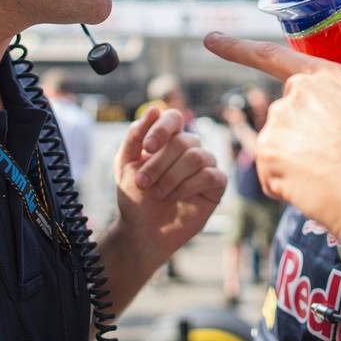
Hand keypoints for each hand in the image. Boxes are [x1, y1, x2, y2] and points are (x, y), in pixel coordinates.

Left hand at [111, 106, 226, 268]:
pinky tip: (176, 198)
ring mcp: (205, 166)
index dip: (163, 128)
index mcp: (168, 140)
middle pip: (183, 141)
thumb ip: (135, 135)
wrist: (141, 231)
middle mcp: (189, 149)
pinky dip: (189, 186)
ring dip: (171, 177)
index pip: (174, 118)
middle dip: (159, 163)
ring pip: (196, 157)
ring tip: (157, 194)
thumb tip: (154, 109)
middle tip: (143, 183)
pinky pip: (211, 175)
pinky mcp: (216, 185)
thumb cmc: (134, 197)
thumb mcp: (125, 164)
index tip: (147, 147)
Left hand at [204, 32, 340, 237]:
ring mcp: (280, 120)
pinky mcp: (268, 151)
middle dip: (300, 144)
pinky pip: (271, 176)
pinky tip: (314, 189)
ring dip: (296, 167)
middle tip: (334, 165)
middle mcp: (298, 92)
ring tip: (332, 177)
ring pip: (277, 150)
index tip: (210, 39)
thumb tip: (325, 126)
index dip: (237, 49)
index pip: (273, 56)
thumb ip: (337, 106)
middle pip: (284, 120)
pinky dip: (287, 188)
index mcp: (329, 77)